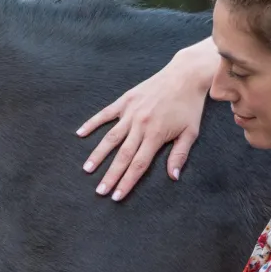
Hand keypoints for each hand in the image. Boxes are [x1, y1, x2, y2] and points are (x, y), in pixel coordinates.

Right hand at [77, 41, 215, 200]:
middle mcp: (140, 125)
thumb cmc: (189, 105)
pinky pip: (105, 114)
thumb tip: (173, 177)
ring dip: (98, 155)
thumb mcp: (190, 132)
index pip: (138, 165)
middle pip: (122, 156)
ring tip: (87, 169)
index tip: (116, 195)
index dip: (127, 182)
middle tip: (99, 190)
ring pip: (110, 138)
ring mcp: (130, 112)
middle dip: (110, 175)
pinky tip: (80, 133)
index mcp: (156, 135)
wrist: (185, 75)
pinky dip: (92, 123)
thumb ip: (179, 155)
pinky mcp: (125, 100)